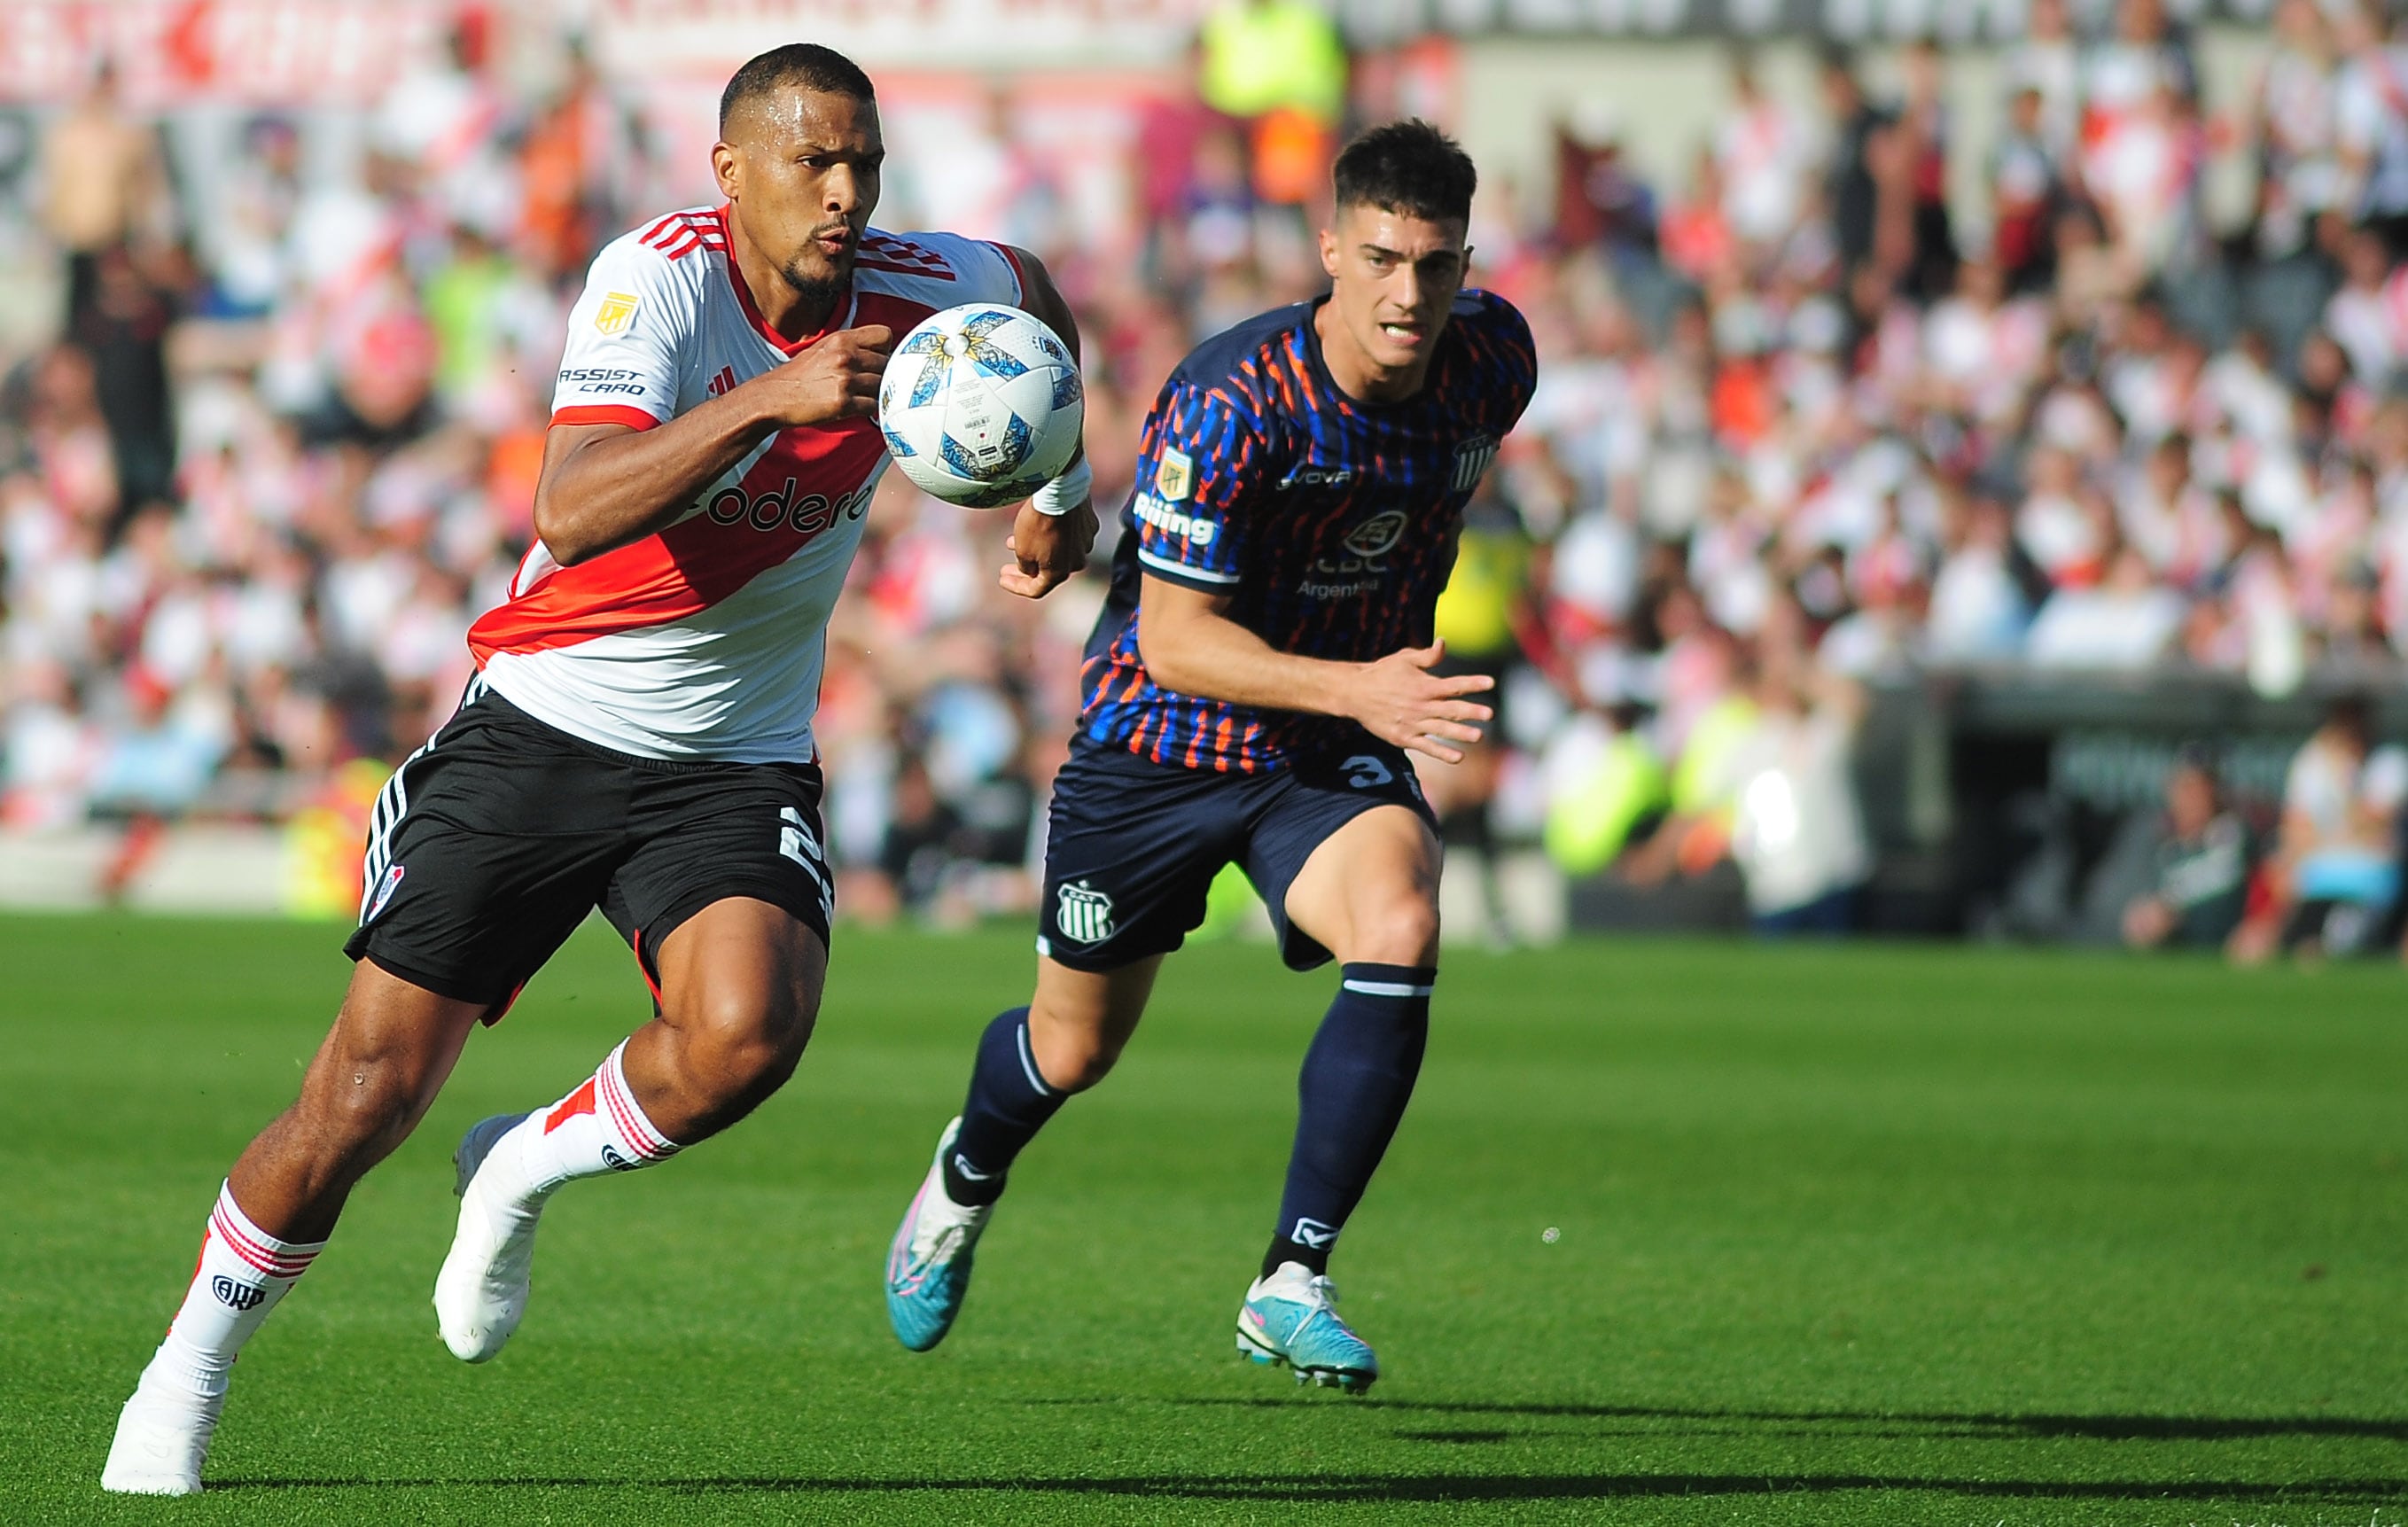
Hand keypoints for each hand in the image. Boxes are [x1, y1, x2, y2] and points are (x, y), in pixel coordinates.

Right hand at [754, 325, 893, 427]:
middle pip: (887, 364)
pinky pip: (873, 406)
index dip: (886, 348)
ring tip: (860, 396)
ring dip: (875, 394)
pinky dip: (869, 409)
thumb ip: (851, 346)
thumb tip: (882, 352)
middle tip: (867, 383)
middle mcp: (846, 356)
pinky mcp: (843, 403)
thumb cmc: (800, 375)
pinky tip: (857, 408)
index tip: (877, 359)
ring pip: (882, 386)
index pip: (885, 335)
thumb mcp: (823, 348)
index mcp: (842, 339)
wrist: (774, 397)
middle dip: (881, 375)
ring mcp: (845, 379)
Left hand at [1000, 497, 1096, 598]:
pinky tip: (1039, 524)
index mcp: (1060, 573)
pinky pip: (1068, 534)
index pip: (1036, 589)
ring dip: (1036, 549)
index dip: (1016, 586)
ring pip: (1058, 551)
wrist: (1059, 491)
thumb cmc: (1038, 523)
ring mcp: (1085, 542)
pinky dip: (1052, 534)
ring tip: (1013, 542)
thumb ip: (1026, 567)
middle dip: (1025, 569)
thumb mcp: (1023, 550)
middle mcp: (1077, 561)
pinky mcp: (1089, 524)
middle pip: (1049, 570)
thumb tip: (1030, 570)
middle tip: (1006, 566)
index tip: (1001, 578)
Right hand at [1343, 640, 1492, 763]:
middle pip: (1451, 709)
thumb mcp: (1404, 658)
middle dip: (1472, 712)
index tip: (1490, 682)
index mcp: (1423, 685)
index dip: (1472, 683)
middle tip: (1490, 714)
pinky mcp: (1404, 738)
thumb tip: (1443, 643)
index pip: (1453, 685)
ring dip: (1461, 733)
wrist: (1355, 693)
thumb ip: (1427, 655)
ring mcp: (1412, 723)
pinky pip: (1426, 747)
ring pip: (1441, 729)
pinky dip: (1442, 753)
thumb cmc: (1382, 673)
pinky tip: (1459, 757)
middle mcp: (1420, 705)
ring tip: (1478, 736)